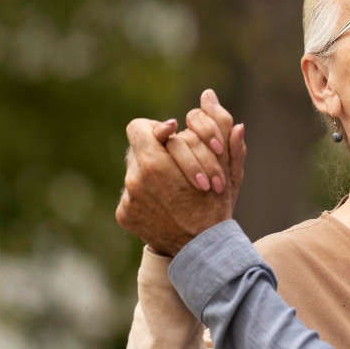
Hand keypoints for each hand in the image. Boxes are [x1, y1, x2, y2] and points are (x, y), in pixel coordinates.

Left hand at [115, 92, 246, 255]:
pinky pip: (130, 194)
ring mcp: (127, 199)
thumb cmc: (217, 206)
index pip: (138, 127)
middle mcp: (134, 180)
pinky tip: (166, 206)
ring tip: (174, 188)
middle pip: (137, 148)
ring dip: (152, 174)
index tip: (172, 139)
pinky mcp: (123, 215)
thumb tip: (208, 96)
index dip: (157, 130)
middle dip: (158, 152)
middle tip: (176, 165)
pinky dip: (146, 197)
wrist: (203, 252)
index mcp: (155, 163)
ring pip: (134, 171)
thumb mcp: (225, 166)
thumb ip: (217, 128)